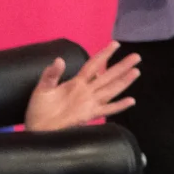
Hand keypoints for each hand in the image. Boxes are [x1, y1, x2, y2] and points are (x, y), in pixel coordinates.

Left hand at [23, 41, 139, 131]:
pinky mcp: (89, 115)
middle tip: (136, 56)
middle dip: (121, 66)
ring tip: (136, 72)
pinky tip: (131, 101)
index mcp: (76, 82)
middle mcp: (86, 91)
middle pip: (108, 76)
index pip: (94, 65)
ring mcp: (89, 103)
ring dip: (124, 81)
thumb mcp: (43, 88)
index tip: (115, 44)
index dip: (104, 54)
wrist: (38, 128)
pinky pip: (107, 110)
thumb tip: (60, 60)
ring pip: (111, 90)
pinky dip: (119, 106)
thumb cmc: (39, 109)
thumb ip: (51, 74)